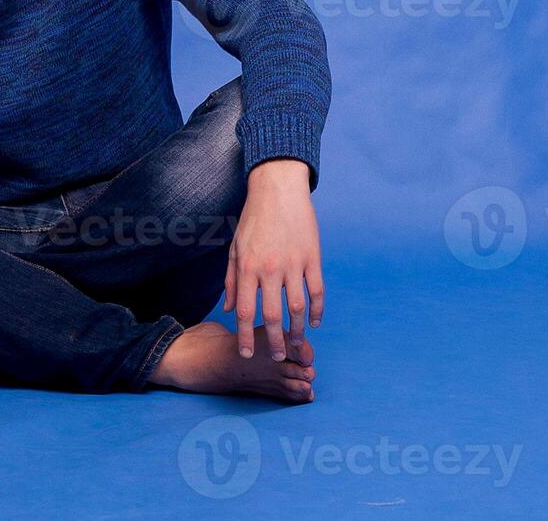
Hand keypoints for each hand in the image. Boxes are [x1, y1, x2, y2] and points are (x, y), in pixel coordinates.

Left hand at [223, 159, 323, 360]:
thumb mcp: (235, 248)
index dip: (245, 335)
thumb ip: (232, 281)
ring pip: (297, 306)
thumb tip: (230, 310)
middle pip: (272, 315)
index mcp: (248, 267)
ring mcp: (293, 263)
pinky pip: (317, 290)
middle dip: (274, 341)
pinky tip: (314, 321)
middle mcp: (270, 268)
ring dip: (298, 329)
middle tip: (277, 357)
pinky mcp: (312, 257)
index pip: (246, 310)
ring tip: (297, 343)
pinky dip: (317, 309)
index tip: (246, 354)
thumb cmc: (253, 220)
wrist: (278, 190)